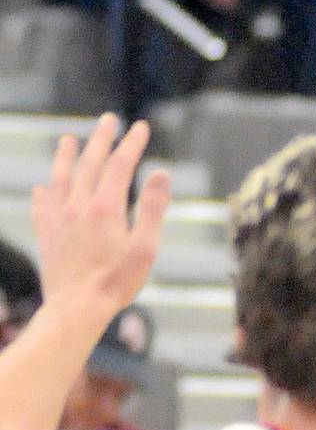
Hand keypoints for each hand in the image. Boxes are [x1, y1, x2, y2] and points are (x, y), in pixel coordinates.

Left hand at [31, 115, 170, 324]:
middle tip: (109, 120)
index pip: (120, 165)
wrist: (76, 309)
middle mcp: (79, 208)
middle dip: (101, 140)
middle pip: (89, 165)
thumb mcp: (146, 246)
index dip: (131, 144)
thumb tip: (161, 173)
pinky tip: (42, 188)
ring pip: (60, 180)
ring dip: (65, 158)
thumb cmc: (116, 281)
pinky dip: (42, 195)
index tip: (140, 127)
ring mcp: (59, 221)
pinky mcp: (48, 237)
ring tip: (68, 140)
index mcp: (106, 208)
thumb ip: (152, 208)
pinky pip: (41, 209)